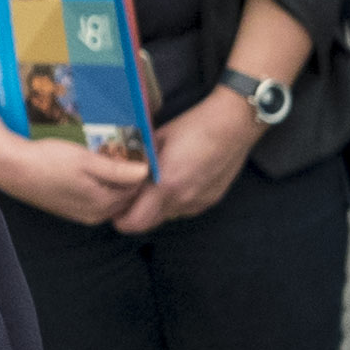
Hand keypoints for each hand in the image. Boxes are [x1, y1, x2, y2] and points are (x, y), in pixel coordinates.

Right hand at [0, 126, 151, 228]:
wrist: (11, 169)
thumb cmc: (48, 161)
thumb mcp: (87, 161)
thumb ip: (118, 170)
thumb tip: (147, 172)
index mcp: (103, 204)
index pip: (135, 188)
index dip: (139, 168)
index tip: (138, 149)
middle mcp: (94, 215)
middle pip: (123, 196)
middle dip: (127, 177)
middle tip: (124, 152)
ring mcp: (79, 214)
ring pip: (108, 197)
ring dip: (111, 181)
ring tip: (106, 159)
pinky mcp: (67, 209)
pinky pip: (93, 199)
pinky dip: (97, 186)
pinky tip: (88, 170)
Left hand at [111, 87, 261, 232]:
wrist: (233, 124)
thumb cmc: (191, 127)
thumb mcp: (155, 141)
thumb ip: (137, 162)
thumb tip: (119, 171)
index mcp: (164, 186)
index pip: (133, 223)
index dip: (119, 218)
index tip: (115, 206)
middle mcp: (182, 200)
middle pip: (148, 225)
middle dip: (135, 215)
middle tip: (131, 198)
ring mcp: (198, 202)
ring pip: (167, 217)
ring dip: (157, 208)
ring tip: (155, 187)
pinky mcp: (212, 200)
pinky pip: (185, 209)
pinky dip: (175, 202)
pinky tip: (178, 182)